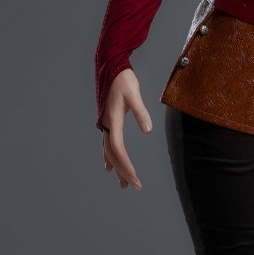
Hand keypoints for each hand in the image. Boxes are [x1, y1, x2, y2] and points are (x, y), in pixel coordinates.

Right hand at [101, 67, 152, 189]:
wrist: (111, 67)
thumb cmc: (123, 80)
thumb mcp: (134, 94)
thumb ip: (140, 112)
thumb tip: (148, 130)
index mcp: (113, 120)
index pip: (118, 149)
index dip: (126, 165)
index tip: (135, 178)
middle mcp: (107, 125)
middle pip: (113, 155)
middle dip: (124, 171)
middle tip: (134, 187)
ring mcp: (105, 124)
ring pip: (109, 152)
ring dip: (117, 167)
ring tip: (123, 184)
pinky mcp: (108, 122)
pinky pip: (107, 145)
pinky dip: (110, 157)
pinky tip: (110, 166)